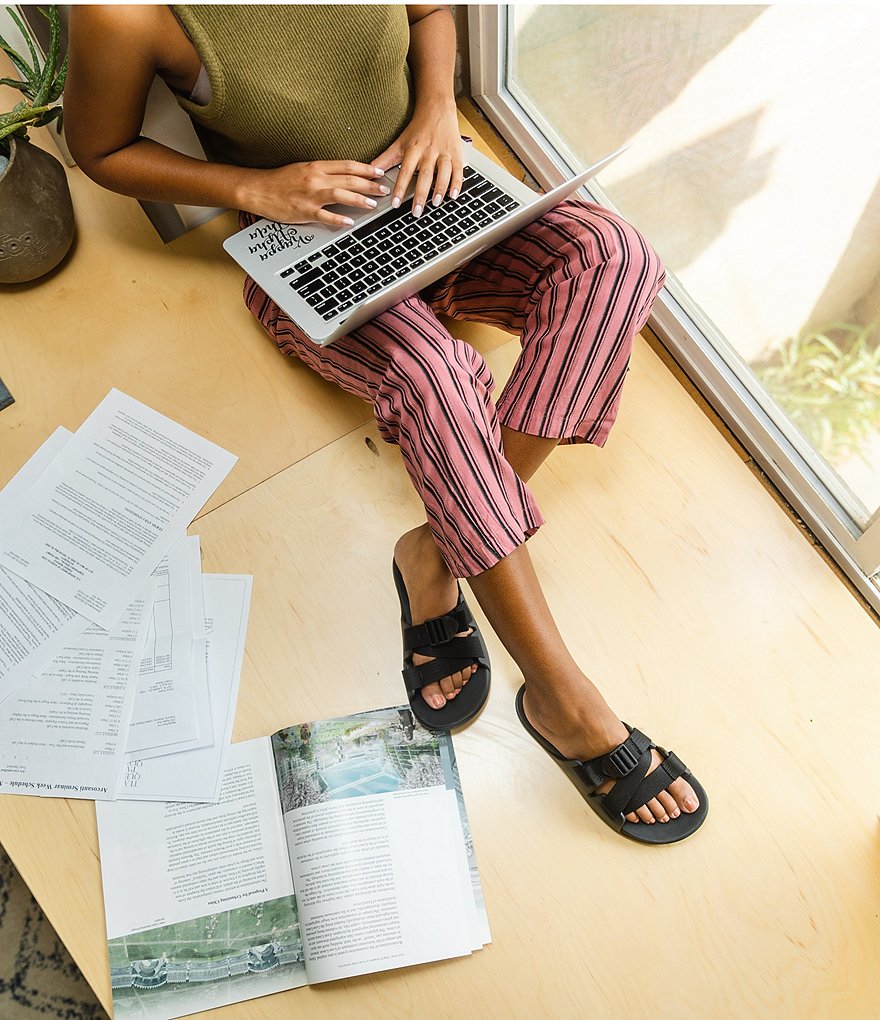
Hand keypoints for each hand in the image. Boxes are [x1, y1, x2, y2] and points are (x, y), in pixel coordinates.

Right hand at [240, 159, 390, 226]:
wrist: (258, 189)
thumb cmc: (281, 181)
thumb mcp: (304, 169)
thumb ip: (324, 172)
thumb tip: (344, 176)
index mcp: (317, 166)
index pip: (347, 166)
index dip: (366, 169)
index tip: (380, 172)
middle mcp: (316, 178)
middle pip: (349, 180)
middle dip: (369, 184)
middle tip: (385, 189)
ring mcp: (310, 195)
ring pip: (340, 195)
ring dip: (359, 199)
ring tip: (373, 204)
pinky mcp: (304, 211)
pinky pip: (325, 216)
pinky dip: (338, 219)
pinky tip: (350, 222)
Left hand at [372, 100, 463, 217]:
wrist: (438, 108)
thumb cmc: (418, 129)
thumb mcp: (399, 143)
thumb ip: (385, 159)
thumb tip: (370, 171)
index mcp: (413, 149)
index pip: (405, 171)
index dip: (399, 188)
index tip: (395, 204)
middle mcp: (429, 152)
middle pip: (424, 175)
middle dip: (420, 195)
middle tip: (416, 212)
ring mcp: (444, 152)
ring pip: (443, 172)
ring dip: (439, 189)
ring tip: (435, 203)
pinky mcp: (456, 153)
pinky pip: (458, 170)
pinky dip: (457, 183)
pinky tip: (453, 195)